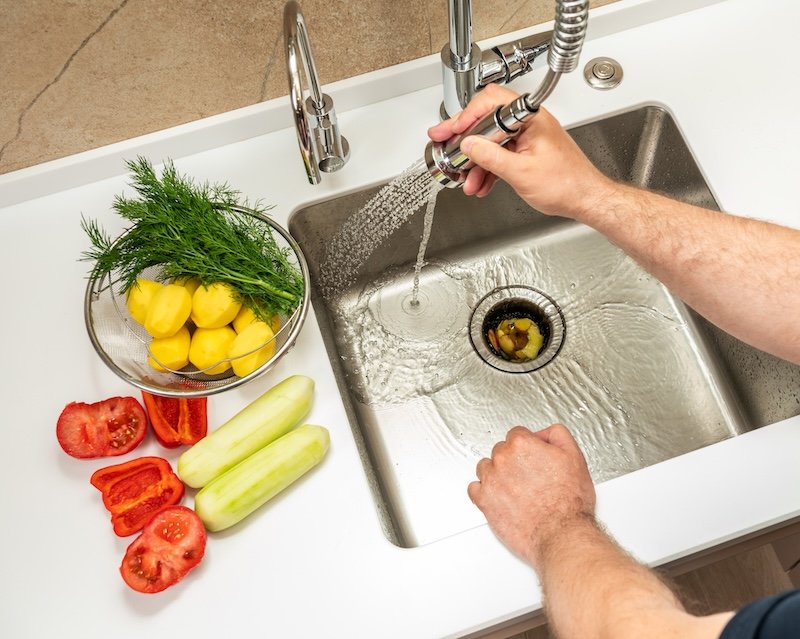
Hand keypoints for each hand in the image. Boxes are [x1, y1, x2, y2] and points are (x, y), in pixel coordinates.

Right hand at [427, 84, 614, 219]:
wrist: (585, 199)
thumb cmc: (567, 184)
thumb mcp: (520, 172)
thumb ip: (490, 157)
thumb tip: (468, 145)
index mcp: (530, 118)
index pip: (490, 104)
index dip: (465, 117)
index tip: (450, 131)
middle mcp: (529, 123)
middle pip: (487, 122)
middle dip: (466, 142)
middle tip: (447, 147)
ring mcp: (527, 138)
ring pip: (492, 142)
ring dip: (476, 162)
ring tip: (466, 179)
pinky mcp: (527, 152)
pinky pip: (501, 155)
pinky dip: (488, 169)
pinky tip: (480, 183)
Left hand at [467, 424, 595, 567]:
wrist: (561, 534)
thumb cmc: (569, 502)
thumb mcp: (574, 457)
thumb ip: (557, 436)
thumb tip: (544, 434)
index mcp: (522, 445)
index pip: (517, 435)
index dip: (529, 446)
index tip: (533, 457)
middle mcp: (502, 459)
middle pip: (501, 450)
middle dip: (514, 461)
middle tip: (530, 476)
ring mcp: (491, 480)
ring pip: (486, 467)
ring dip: (498, 474)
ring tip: (516, 488)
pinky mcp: (484, 501)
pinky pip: (474, 488)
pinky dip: (484, 491)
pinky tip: (498, 496)